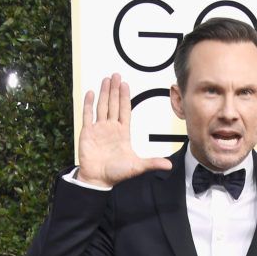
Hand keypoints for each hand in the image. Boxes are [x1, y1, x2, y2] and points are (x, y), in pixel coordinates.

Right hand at [78, 73, 171, 187]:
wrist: (98, 180)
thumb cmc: (116, 174)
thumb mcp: (137, 166)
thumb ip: (152, 162)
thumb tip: (169, 165)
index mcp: (123, 133)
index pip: (124, 110)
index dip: (125, 97)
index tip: (125, 85)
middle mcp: (111, 128)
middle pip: (113, 104)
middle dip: (115, 90)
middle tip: (116, 75)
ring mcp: (99, 129)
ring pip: (102, 106)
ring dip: (104, 93)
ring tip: (106, 79)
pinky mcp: (87, 132)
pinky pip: (88, 115)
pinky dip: (89, 104)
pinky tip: (91, 93)